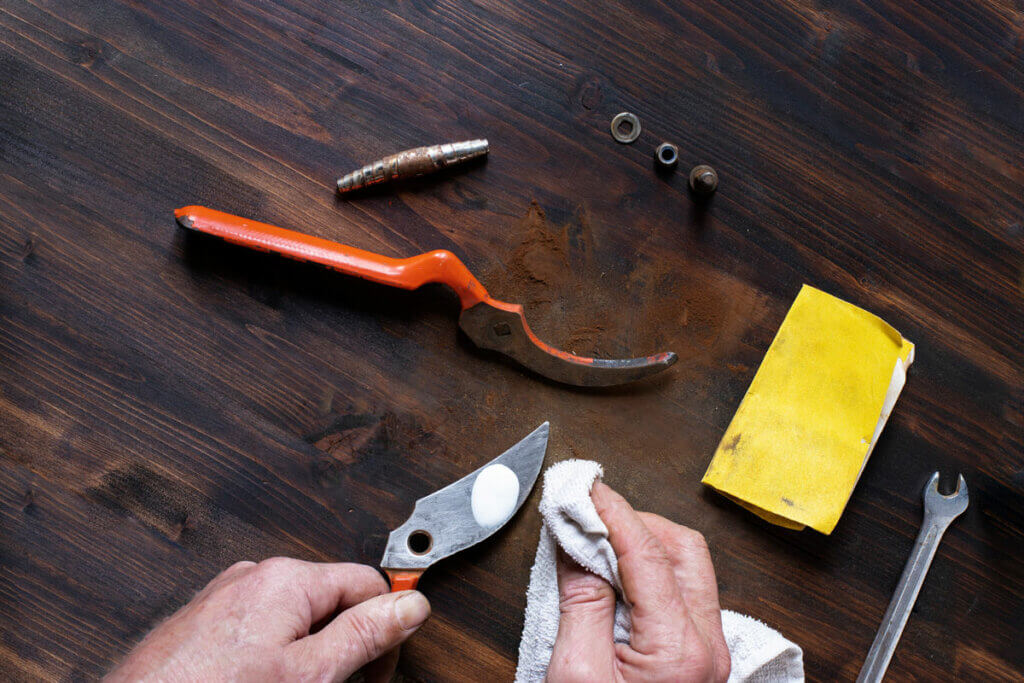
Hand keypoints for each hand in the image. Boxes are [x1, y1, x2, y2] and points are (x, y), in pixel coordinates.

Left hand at [106, 558, 429, 681]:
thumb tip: (411, 603)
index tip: (381, 668)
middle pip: (331, 601)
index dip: (385, 628)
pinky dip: (272, 658)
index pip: (368, 582)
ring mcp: (225, 597)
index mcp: (287, 577)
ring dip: (309, 655)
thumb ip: (365, 634)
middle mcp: (254, 575)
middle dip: (343, 645)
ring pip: (295, 619)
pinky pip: (259, 629)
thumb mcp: (309, 674)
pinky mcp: (204, 622)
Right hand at [548, 483, 729, 681]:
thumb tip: (575, 543)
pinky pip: (682, 594)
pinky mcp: (698, 656)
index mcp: (680, 651)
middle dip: (635, 524)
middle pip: (682, 549)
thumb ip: (580, 603)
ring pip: (687, 567)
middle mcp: (707, 647)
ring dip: (644, 546)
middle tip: (590, 518)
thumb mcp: (576, 672)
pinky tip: (615, 576)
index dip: (613, 513)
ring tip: (598, 547)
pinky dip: (650, 573)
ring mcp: (708, 651)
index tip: (587, 491)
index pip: (648, 554)